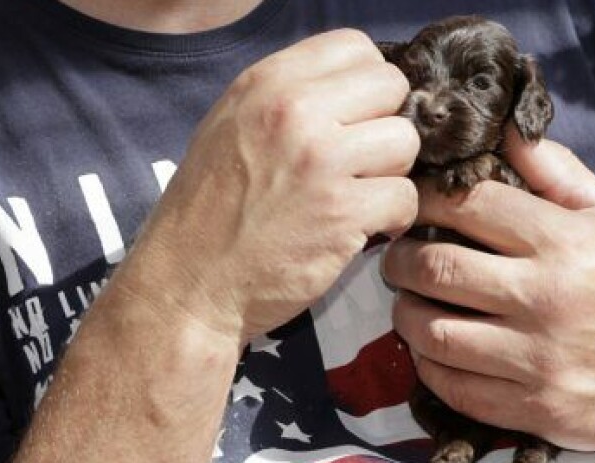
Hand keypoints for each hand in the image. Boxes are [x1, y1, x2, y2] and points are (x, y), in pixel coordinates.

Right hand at [115, 30, 419, 345]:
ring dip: (392, 173)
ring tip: (361, 195)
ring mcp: (321, 161)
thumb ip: (290, 99)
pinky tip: (364, 228)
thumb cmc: (210, 212)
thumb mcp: (232, 127)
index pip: (354, 46)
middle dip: (384, 124)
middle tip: (363, 160)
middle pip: (390, 86)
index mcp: (266, 83)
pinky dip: (393, 218)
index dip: (367, 84)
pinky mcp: (344, 213)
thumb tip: (356, 90)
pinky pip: (406, 197)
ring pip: (405, 141)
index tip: (357, 118)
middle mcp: (294, 112)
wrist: (188, 285)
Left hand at [384, 127, 594, 450]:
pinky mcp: (532, 407)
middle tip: (397, 258)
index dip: (425, 200)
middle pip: (435, 269)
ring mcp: (537, 358)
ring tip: (411, 302)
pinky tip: (434, 348)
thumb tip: (504, 129)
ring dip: (406, 314)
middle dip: (399, 260)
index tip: (413, 205)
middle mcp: (545, 297)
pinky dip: (428, 365)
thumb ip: (554, 171)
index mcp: (563, 241)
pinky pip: (452, 386)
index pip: (467, 205)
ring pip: (432, 332)